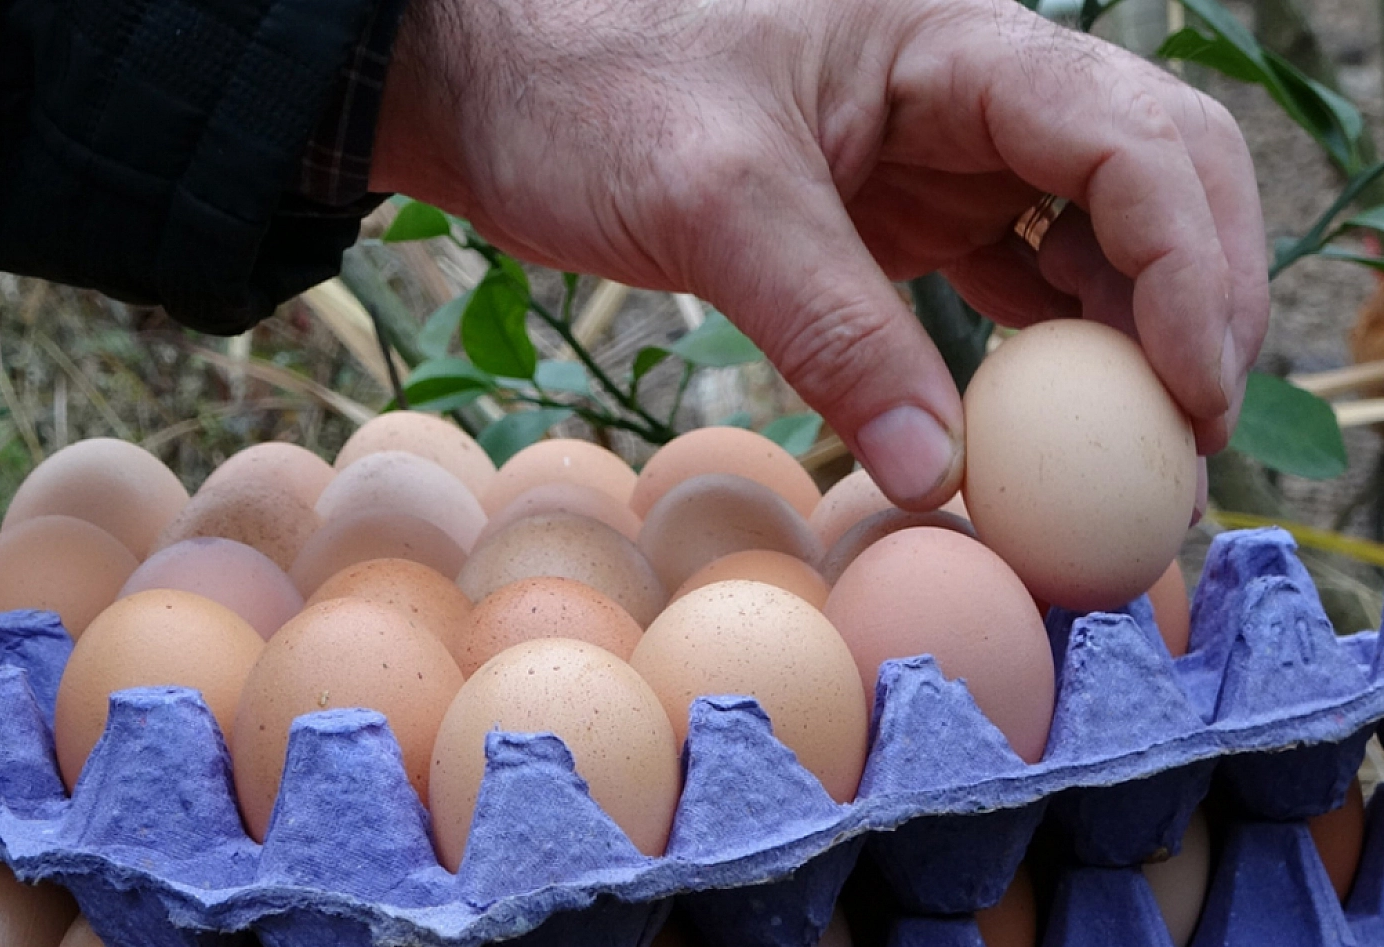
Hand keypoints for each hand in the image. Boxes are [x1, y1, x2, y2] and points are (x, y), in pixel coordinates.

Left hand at [371, 0, 1266, 509]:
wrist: (502, 93)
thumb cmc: (593, 94)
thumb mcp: (716, 203)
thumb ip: (830, 329)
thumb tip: (934, 475)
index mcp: (959, 47)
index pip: (1137, 142)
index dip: (1192, 271)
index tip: (1188, 401)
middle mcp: (980, 98)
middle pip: (1157, 190)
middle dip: (1195, 313)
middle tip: (1183, 454)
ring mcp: (950, 161)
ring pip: (1098, 245)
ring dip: (1131, 349)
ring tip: (1132, 472)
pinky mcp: (906, 221)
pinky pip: (1015, 288)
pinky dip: (1046, 362)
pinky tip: (1043, 439)